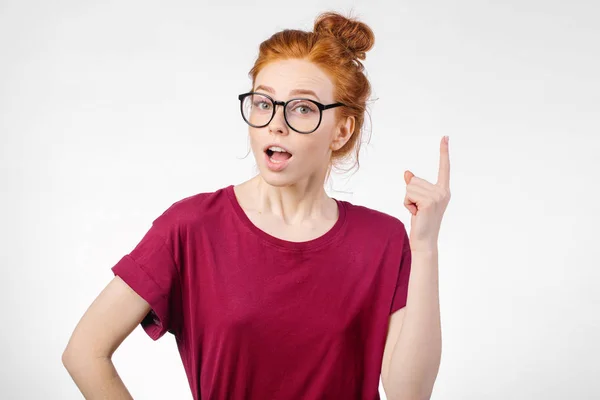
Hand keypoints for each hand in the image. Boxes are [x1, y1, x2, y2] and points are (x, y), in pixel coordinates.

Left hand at [404, 136, 450, 251]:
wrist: (424, 240)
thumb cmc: (420, 221)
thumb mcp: (417, 201)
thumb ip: (414, 186)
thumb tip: (407, 173)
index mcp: (443, 190)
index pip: (444, 167)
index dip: (443, 152)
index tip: (445, 137)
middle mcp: (443, 191)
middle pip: (415, 180)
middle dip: (410, 194)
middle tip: (418, 209)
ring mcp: (437, 196)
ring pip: (410, 187)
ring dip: (408, 200)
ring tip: (417, 212)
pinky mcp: (429, 201)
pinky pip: (408, 194)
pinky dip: (407, 204)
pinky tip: (415, 214)